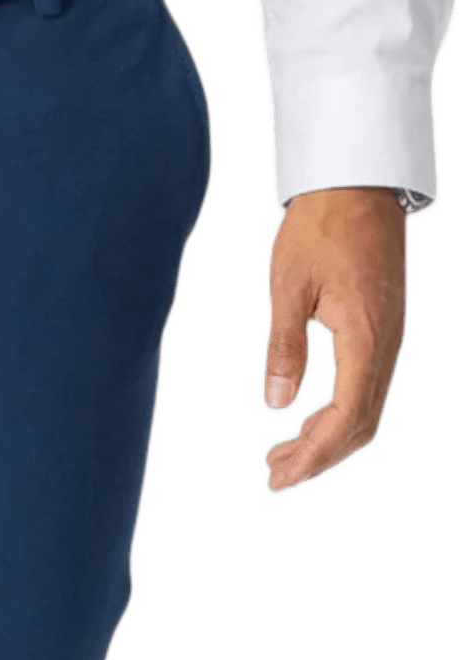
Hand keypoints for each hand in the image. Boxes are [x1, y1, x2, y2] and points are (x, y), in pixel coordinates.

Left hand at [260, 186, 407, 497]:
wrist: (358, 182)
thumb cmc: (320, 226)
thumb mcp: (288, 287)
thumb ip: (284, 348)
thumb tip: (276, 406)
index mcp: (367, 339)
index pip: (345, 419)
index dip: (312, 456)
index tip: (276, 477)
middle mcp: (386, 347)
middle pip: (360, 428)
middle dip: (317, 459)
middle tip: (271, 478)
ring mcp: (389, 341)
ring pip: (364, 412)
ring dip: (324, 441)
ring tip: (278, 456)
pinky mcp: (383, 332)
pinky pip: (365, 390)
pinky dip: (335, 416)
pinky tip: (303, 420)